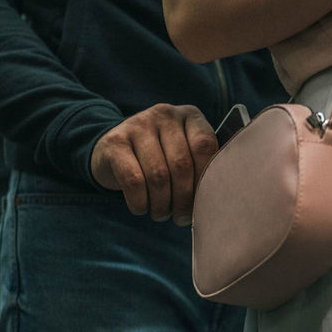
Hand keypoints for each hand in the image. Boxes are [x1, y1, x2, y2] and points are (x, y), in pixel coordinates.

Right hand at [91, 103, 217, 225]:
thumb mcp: (185, 153)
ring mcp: (138, 124)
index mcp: (190, 116)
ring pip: (158, 175)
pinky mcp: (114, 142)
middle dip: (183, 199)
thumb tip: (217, 199)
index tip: (204, 202)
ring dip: (162, 204)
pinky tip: (142, 208)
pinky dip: (140, 202)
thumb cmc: (162, 158)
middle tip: (181, 218)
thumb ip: (202, 166)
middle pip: (181, 165)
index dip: (206, 178)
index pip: (205, 146)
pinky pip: (133, 180)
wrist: (114, 151)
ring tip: (162, 214)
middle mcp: (165, 114)